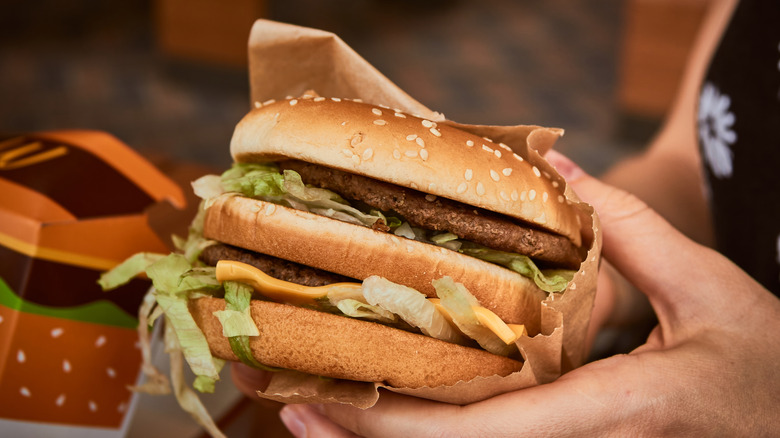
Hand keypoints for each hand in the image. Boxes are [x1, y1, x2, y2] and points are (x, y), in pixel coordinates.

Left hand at [274, 150, 779, 436]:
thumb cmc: (769, 367)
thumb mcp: (712, 289)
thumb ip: (629, 230)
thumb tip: (558, 173)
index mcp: (612, 413)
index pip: (477, 433)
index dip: (391, 424)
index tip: (326, 394)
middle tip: (288, 398)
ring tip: (316, 405)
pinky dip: (431, 436)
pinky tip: (392, 407)